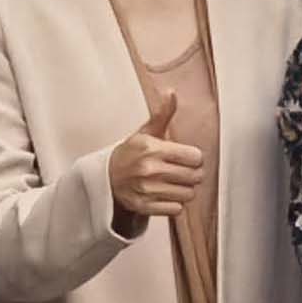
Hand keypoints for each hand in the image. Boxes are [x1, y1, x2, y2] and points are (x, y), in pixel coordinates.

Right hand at [108, 85, 205, 231]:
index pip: (195, 157)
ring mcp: (146, 190)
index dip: (194, 158)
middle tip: (183, 171)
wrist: (106, 177)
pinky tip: (165, 195)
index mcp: (152, 148)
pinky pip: (176, 210)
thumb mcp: (146, 132)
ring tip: (173, 183)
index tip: (187, 157)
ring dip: (184, 190)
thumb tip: (172, 92)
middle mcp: (149, 169)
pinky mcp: (144, 207)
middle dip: (193, 174)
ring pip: (188, 194)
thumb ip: (163, 114)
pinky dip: (174, 204)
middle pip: (195, 177)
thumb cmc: (132, 153)